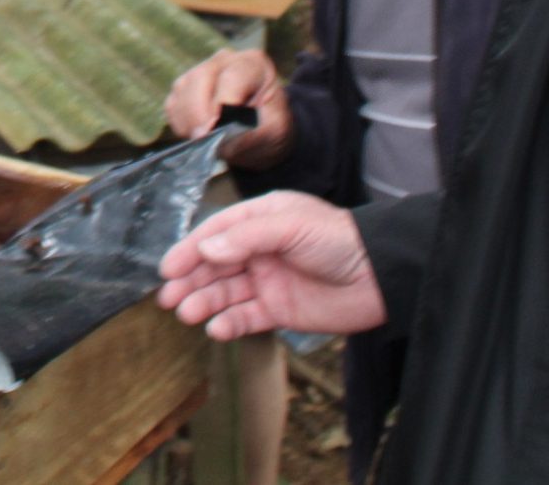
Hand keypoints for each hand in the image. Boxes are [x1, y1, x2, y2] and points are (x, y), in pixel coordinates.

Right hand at [157, 192, 387, 339]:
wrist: (379, 278)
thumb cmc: (338, 240)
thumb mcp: (291, 225)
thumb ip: (247, 236)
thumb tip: (206, 248)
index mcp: (261, 220)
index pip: (215, 232)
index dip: (190, 248)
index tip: (168, 267)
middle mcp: (259, 250)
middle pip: (214, 264)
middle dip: (190, 279)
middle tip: (168, 297)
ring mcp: (268, 281)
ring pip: (226, 292)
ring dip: (204, 302)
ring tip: (187, 314)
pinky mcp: (279, 310)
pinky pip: (247, 317)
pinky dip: (229, 323)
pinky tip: (217, 329)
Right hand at [165, 48, 292, 167]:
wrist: (261, 130)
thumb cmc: (270, 127)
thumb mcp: (275, 133)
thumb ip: (252, 135)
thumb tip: (222, 142)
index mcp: (253, 64)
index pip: (232, 77)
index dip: (222, 103)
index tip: (215, 129)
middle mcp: (224, 60)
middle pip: (200, 78)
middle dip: (199, 113)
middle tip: (203, 140)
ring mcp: (200, 70)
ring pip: (182, 89)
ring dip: (188, 120)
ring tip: (203, 140)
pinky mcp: (183, 87)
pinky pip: (172, 104)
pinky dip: (179, 123)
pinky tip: (195, 134)